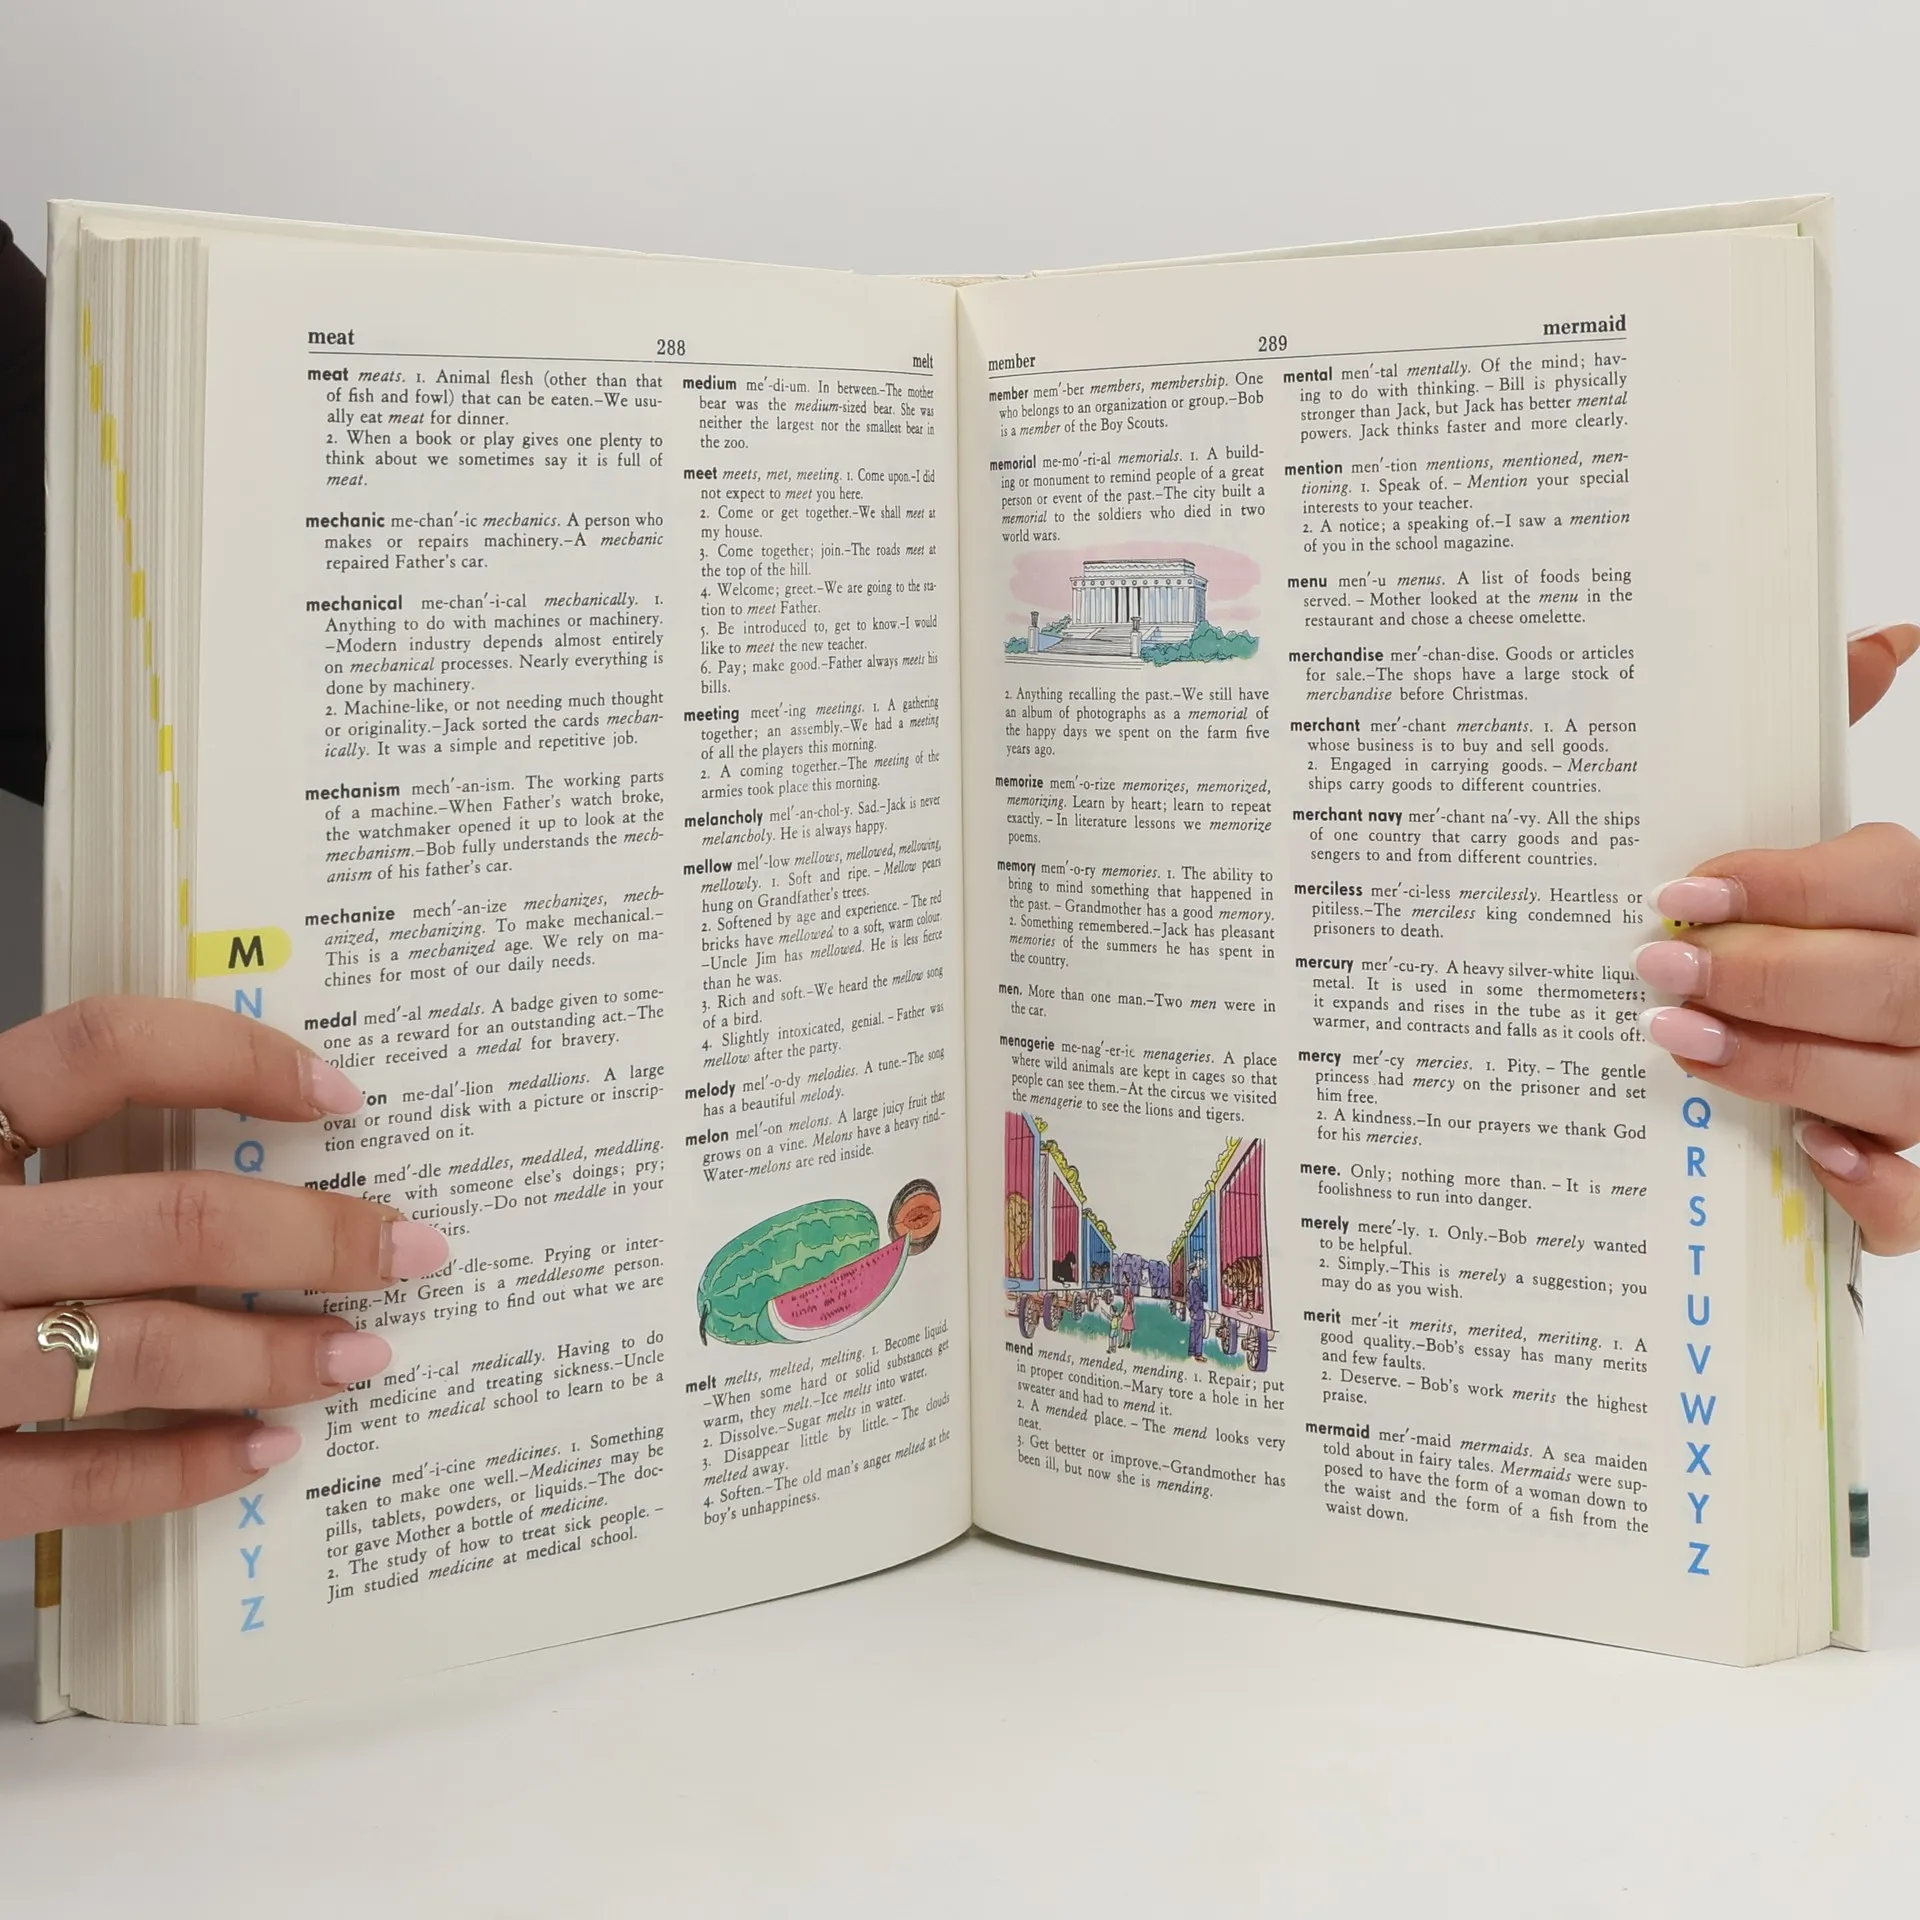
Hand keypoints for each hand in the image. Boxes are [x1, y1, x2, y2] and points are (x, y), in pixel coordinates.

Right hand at [0, 998, 448, 1537]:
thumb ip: (39, 1137)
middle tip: (410, 1248)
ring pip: (143, 1350)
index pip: (98, 1052)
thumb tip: (239, 1116)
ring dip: (276, 1354)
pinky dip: (184, 1467)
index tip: (340, 1093)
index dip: (235, 1058)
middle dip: (316, 1236)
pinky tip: (262, 1449)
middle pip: (161, 1219)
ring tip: (362, 1354)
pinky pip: (75, 1480)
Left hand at [1638, 623, 1919, 1252]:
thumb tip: (1883, 638)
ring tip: (1682, 1041)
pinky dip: (1874, 1188)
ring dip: (1786, 1067)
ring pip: (1900, 1088)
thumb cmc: (1830, 929)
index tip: (1681, 893)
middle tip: (1659, 969)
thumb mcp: (1828, 848)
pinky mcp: (1914, 1177)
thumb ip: (1838, 741)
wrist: (1851, 1018)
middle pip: (1892, 989)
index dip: (1787, 887)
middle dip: (1768, 978)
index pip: (1888, 882)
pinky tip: (1807, 1150)